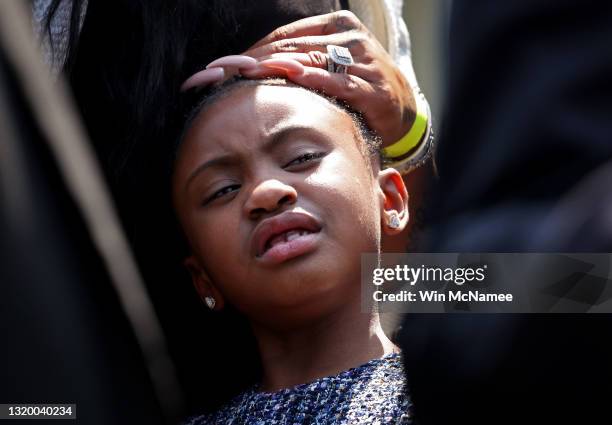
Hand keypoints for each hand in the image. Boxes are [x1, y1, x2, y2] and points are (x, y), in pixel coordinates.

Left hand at [240, 10, 416, 145]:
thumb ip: (299, 60)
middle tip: (222, 74)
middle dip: (254, 61)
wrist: (403, 110)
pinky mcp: (372, 88)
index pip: (285, 36)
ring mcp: (363, 60)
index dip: (252, 50)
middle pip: (292, 47)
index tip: (223, 66)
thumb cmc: (359, 86)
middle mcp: (350, 37)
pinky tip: (291, 80)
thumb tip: (251, 69)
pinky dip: (313, 81)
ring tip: (243, 79)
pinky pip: (337, 83)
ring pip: (310, 61)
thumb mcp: (331, 65)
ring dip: (273, 69)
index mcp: (336, 26)